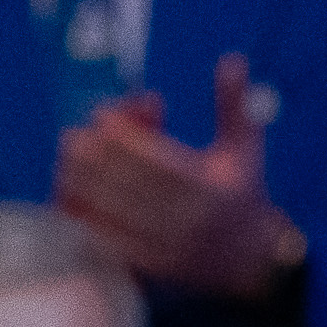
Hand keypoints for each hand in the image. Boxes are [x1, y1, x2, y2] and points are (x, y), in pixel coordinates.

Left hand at [52, 55, 298, 299]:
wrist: (256, 264)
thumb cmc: (243, 195)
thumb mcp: (245, 150)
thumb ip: (235, 105)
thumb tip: (233, 60)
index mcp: (212, 189)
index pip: (156, 156)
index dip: (123, 132)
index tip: (102, 115)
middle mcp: (191, 220)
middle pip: (128, 181)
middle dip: (95, 155)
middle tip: (77, 137)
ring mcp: (171, 246)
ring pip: (112, 209)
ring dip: (83, 183)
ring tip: (70, 162)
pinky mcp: (153, 267)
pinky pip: (109, 238)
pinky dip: (88, 216)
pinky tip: (73, 197)